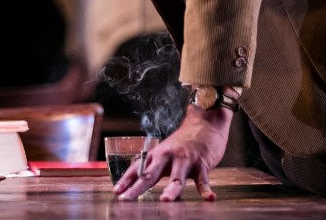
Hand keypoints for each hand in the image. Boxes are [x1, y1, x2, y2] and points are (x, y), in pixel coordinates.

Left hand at [112, 105, 230, 201]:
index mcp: (156, 155)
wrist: (205, 125)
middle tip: (126, 199)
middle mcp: (167, 156)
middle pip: (150, 174)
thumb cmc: (183, 143)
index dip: (126, 180)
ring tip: (166, 201)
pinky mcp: (201, 163)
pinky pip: (203, 179)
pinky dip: (205, 190)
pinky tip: (209, 198)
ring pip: (177, 177)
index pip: (137, 169)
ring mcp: (184, 159)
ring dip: (172, 189)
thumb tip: (137, 183)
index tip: (116, 192)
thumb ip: (154, 168)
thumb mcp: (165, 153)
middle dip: (137, 188)